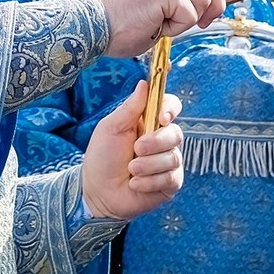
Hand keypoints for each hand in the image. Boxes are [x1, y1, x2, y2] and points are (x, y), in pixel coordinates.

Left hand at [82, 80, 184, 220]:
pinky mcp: (170, 183)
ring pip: (173, 157)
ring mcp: (168, 162)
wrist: (98, 190)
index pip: (171, 106)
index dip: (171, 108)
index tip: (161, 117)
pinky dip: (149, 182)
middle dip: (155, 142)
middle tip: (136, 149)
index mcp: (149, 122)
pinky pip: (171, 178)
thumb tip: (144, 83)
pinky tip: (135, 183)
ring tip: (131, 169)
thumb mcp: (111, 128)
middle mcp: (162, 140)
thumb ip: (129, 108)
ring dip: (148, 165)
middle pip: (176, 133)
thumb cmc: (103, 156)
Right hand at [97, 0, 229, 57]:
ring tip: (159, 24)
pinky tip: (154, 25)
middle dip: (214, 6)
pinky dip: (175, 28)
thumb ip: (179, 4)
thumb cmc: (122, 26)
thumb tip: (204, 11)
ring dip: (185, 22)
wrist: (95, 27)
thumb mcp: (157, 11)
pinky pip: (189, 14)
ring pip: (202, 2)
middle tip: (197, 24)